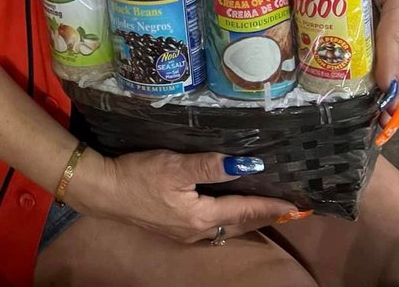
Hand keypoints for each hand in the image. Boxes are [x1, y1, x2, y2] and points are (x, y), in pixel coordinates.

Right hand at [82, 150, 299, 243]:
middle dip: (263, 216)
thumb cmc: (137, 175)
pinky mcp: (173, 227)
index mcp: (201, 215)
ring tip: (263, 210)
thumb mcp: (174, 165)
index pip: (245, 209)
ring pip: (226, 227)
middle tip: (285, 209)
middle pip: (239, 223)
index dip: (271, 205)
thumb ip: (210, 165)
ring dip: (246, 218)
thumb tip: (248, 166)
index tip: (296, 205)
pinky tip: (227, 211)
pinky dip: (228, 218)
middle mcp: (197, 230)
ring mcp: (184, 232)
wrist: (102, 190)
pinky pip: (212, 225)